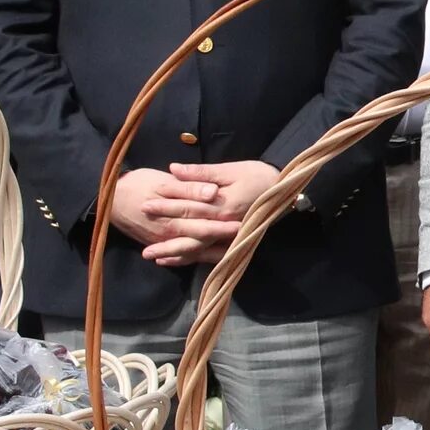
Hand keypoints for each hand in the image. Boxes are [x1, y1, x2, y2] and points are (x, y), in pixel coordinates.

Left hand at [121, 160, 275, 267]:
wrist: (285, 190)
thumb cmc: (257, 176)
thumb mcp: (231, 169)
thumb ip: (201, 172)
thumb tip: (173, 169)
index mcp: (223, 205)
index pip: (189, 206)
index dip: (167, 205)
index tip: (146, 204)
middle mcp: (224, 225)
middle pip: (189, 232)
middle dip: (165, 236)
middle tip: (143, 244)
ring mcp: (229, 236)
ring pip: (197, 249)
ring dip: (174, 253)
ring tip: (152, 256)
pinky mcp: (233, 242)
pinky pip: (209, 255)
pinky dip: (191, 259)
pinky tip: (174, 260)